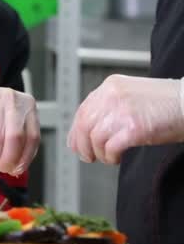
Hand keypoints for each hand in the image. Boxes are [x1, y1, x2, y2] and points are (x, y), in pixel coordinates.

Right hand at [0, 70, 39, 174]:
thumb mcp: (6, 117)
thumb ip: (16, 138)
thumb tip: (19, 166)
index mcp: (26, 103)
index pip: (33, 136)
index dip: (26, 157)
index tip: (18, 168)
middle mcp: (12, 100)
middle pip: (16, 139)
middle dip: (9, 160)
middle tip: (2, 168)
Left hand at [68, 74, 183, 163]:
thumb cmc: (168, 104)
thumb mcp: (132, 97)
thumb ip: (110, 107)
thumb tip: (91, 129)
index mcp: (111, 86)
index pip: (82, 110)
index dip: (75, 131)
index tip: (75, 143)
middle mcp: (113, 95)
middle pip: (83, 125)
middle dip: (82, 145)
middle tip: (88, 156)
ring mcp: (122, 111)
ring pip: (94, 138)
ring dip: (99, 153)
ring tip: (108, 157)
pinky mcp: (134, 128)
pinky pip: (110, 148)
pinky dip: (110, 156)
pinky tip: (117, 158)